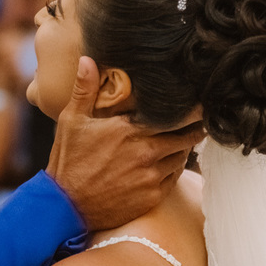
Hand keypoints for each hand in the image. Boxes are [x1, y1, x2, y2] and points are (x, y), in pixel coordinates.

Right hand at [46, 58, 203, 230]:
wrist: (65, 206)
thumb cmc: (68, 161)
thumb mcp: (72, 121)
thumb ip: (85, 89)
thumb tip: (87, 59)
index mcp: (129, 130)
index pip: (173, 116)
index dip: (189, 110)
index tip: (197, 103)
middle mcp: (145, 153)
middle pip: (185, 137)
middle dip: (194, 128)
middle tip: (200, 121)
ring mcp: (150, 177)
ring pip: (182, 157)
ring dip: (184, 148)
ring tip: (184, 140)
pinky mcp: (152, 197)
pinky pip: (174, 178)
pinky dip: (174, 168)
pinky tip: (169, 162)